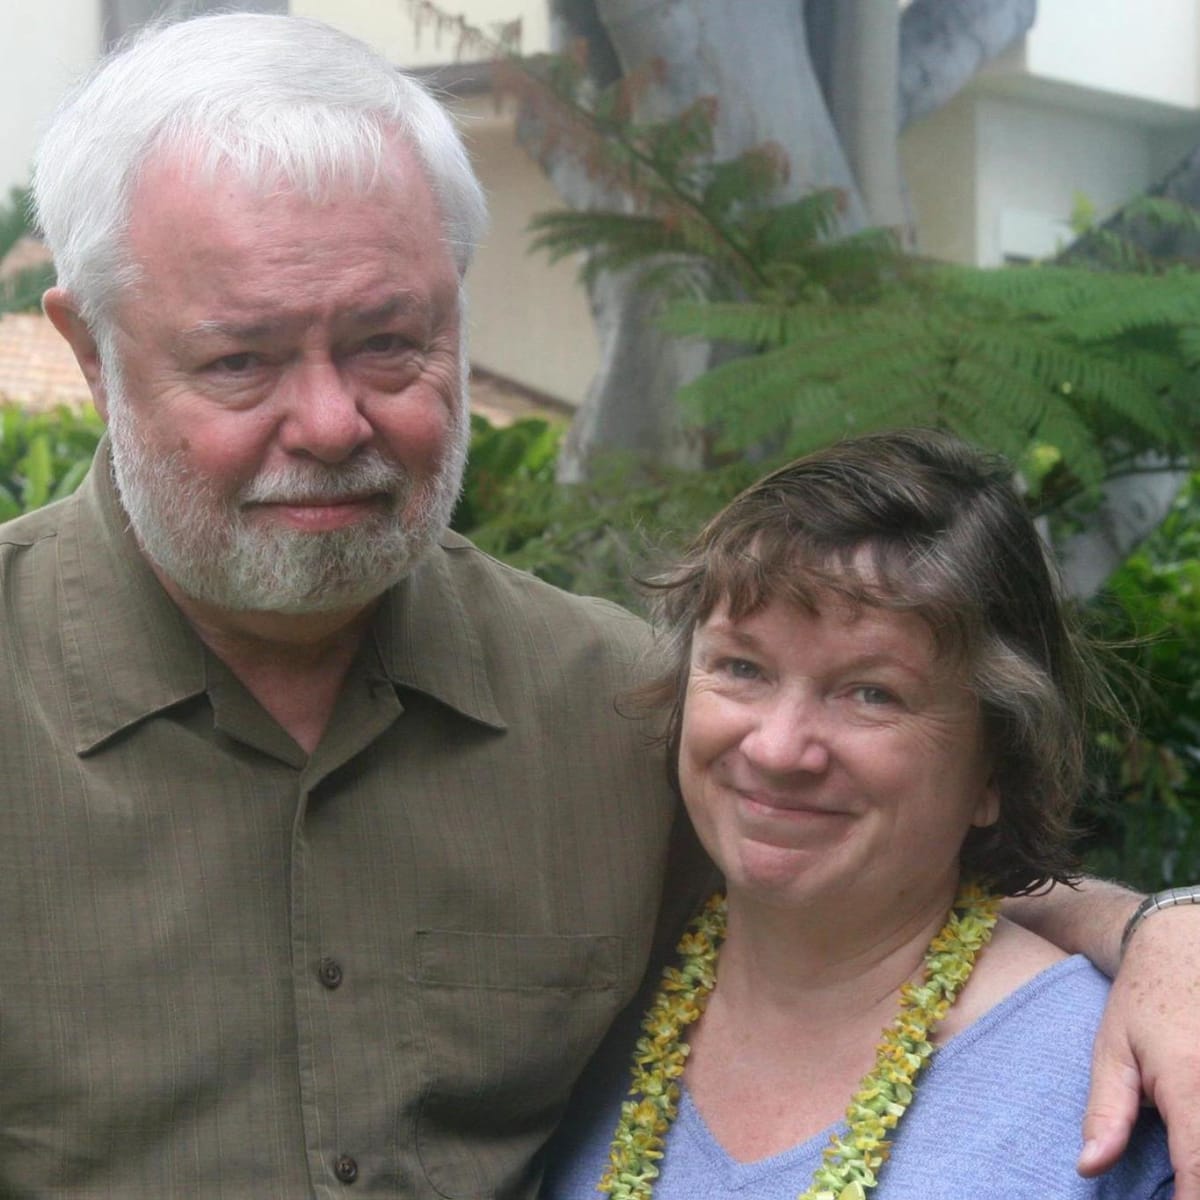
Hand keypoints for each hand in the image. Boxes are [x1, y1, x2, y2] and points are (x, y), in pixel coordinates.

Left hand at [1079, 905, 1199, 1194]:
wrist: (1185, 945)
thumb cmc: (1144, 999)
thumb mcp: (1112, 1050)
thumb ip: (1106, 1113)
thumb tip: (1089, 1168)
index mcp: (1191, 1082)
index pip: (1199, 1169)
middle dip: (1198, 1182)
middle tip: (1177, 1186)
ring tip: (1182, 1167)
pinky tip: (1194, 1145)